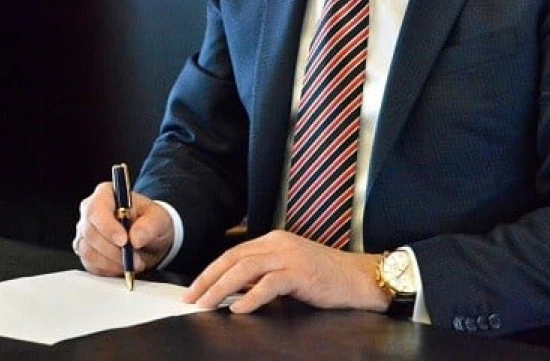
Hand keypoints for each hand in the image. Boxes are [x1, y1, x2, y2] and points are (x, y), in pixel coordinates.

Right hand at [73, 182, 173, 276]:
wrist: (150, 237)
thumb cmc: (151, 221)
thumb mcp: (159, 218)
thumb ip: (150, 225)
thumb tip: (136, 238)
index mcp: (106, 194)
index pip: (96, 209)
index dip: (107, 227)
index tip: (124, 241)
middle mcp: (90, 212)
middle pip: (90, 232)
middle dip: (113, 250)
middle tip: (135, 259)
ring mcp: (85, 232)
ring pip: (88, 251)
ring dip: (112, 262)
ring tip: (132, 263)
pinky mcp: (86, 251)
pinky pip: (90, 264)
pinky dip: (107, 269)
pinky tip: (122, 266)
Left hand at [183, 230, 389, 313]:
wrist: (359, 278)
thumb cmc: (325, 278)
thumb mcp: (288, 271)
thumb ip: (263, 276)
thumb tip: (233, 290)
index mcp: (272, 240)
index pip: (233, 254)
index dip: (210, 271)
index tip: (193, 289)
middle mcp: (277, 244)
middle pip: (233, 259)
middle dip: (208, 279)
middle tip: (191, 298)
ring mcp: (289, 256)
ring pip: (245, 269)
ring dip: (221, 288)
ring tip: (206, 304)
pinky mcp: (301, 272)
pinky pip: (269, 284)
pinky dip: (250, 297)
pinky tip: (238, 309)